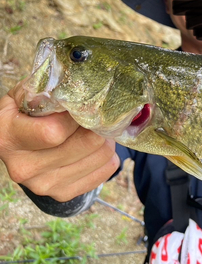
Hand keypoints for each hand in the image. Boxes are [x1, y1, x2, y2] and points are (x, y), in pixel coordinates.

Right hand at [0, 81, 119, 201]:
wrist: (17, 145)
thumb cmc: (25, 114)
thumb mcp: (25, 95)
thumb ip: (47, 90)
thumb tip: (78, 90)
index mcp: (10, 138)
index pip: (55, 132)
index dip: (77, 115)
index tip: (82, 105)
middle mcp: (24, 167)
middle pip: (85, 144)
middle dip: (98, 125)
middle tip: (97, 115)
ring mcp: (43, 185)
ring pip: (100, 156)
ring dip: (105, 139)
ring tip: (95, 129)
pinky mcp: (62, 193)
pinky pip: (105, 171)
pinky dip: (108, 156)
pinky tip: (96, 147)